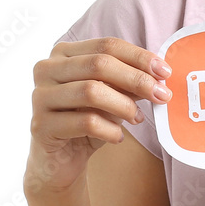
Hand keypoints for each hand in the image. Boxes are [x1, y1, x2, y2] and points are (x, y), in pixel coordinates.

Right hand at [25, 37, 172, 195]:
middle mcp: (46, 69)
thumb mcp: (112, 95)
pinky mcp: (40, 125)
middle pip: (99, 64)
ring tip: (138, 118)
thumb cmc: (88, 119)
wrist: (60, 160)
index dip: (139, 57)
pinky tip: (119, 137)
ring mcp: (39, 96)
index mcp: (64, 53)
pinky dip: (109, 129)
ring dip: (124, 105)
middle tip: (161, 95)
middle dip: (137, 79)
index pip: (107, 45)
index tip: (165, 72)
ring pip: (91, 91)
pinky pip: (84, 122)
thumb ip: (129, 81)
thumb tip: (159, 76)